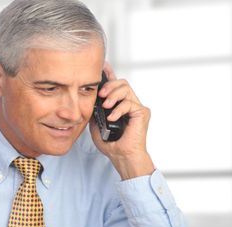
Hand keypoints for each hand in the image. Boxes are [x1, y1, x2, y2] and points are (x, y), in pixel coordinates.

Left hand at [89, 63, 154, 179]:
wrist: (121, 155)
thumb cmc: (111, 143)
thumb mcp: (96, 124)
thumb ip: (95, 110)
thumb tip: (89, 99)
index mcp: (118, 104)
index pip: (115, 85)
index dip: (110, 74)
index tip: (103, 66)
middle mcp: (129, 103)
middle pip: (122, 82)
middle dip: (109, 85)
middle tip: (101, 94)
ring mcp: (137, 107)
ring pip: (126, 89)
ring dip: (113, 95)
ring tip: (106, 105)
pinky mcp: (142, 113)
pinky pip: (130, 103)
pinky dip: (119, 109)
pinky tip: (112, 116)